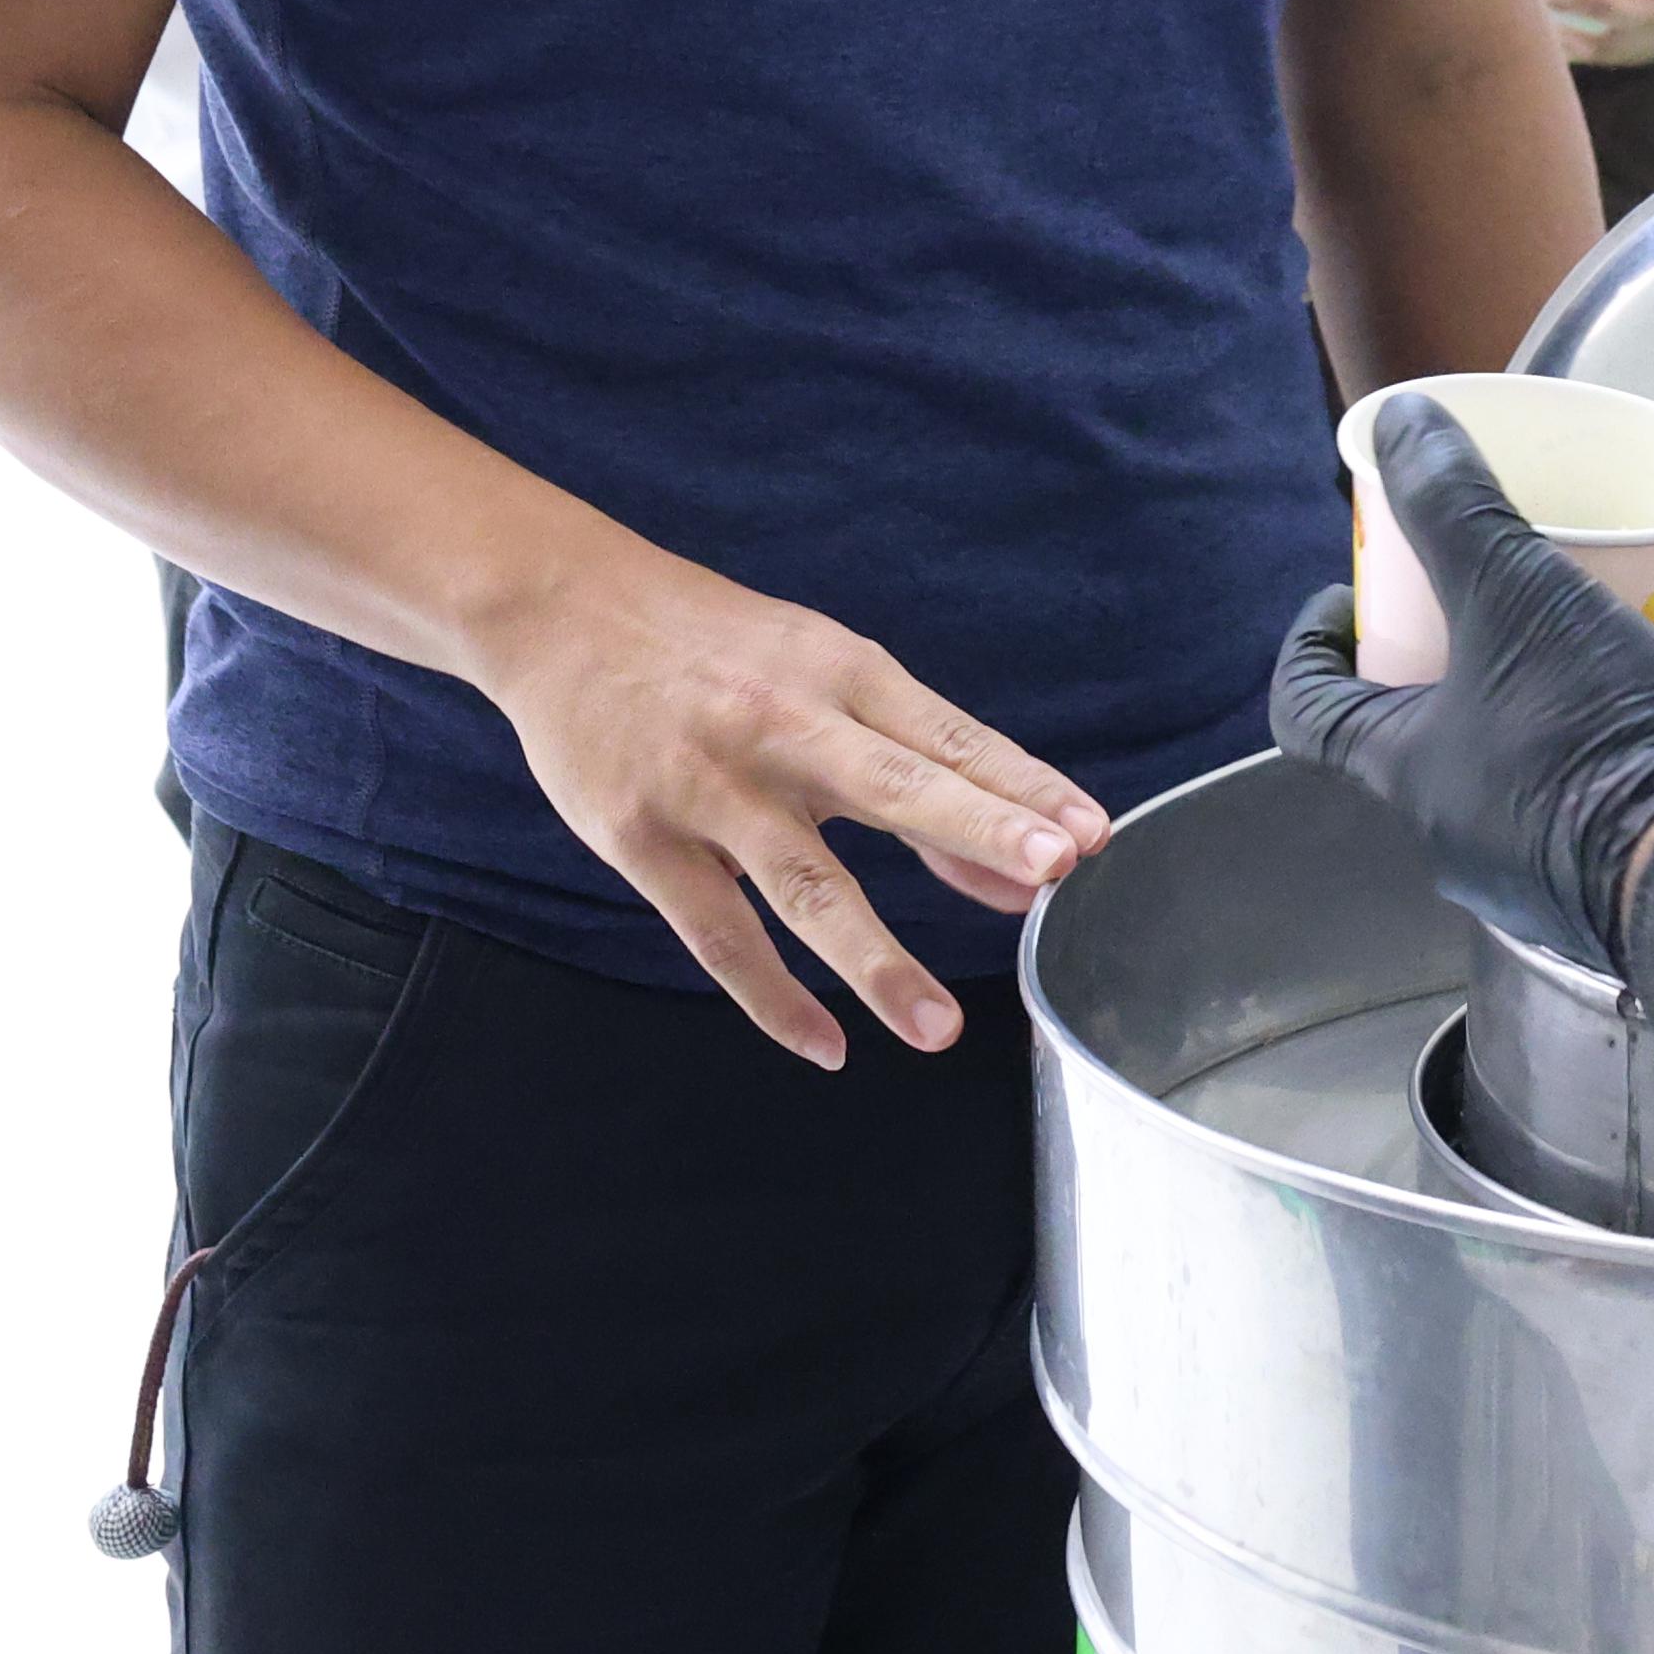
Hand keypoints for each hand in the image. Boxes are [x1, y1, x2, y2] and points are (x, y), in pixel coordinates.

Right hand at [473, 534, 1110, 1070]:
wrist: (562, 609)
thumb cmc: (715, 647)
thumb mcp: (821, 672)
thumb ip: (915, 763)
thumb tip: (1012, 863)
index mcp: (839, 673)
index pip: (949, 736)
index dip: (1023, 787)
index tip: (1091, 834)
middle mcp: (782, 726)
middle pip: (894, 786)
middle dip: (978, 828)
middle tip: (1051, 873)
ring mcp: (709, 787)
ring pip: (805, 884)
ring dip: (877, 960)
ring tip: (939, 1029)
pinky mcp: (642, 839)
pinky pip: (720, 935)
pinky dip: (774, 998)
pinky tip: (827, 1044)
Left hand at [1271, 388, 1653, 967]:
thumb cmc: (1588, 732)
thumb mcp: (1516, 591)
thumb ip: (1453, 503)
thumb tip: (1397, 420)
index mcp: (1404, 772)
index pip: (1307, 710)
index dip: (1311, 643)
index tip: (1350, 590)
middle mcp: (1452, 830)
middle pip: (1418, 722)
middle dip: (1450, 647)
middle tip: (1490, 583)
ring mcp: (1529, 864)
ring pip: (1512, 750)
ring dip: (1542, 682)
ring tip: (1598, 619)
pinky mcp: (1606, 876)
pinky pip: (1589, 780)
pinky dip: (1613, 726)